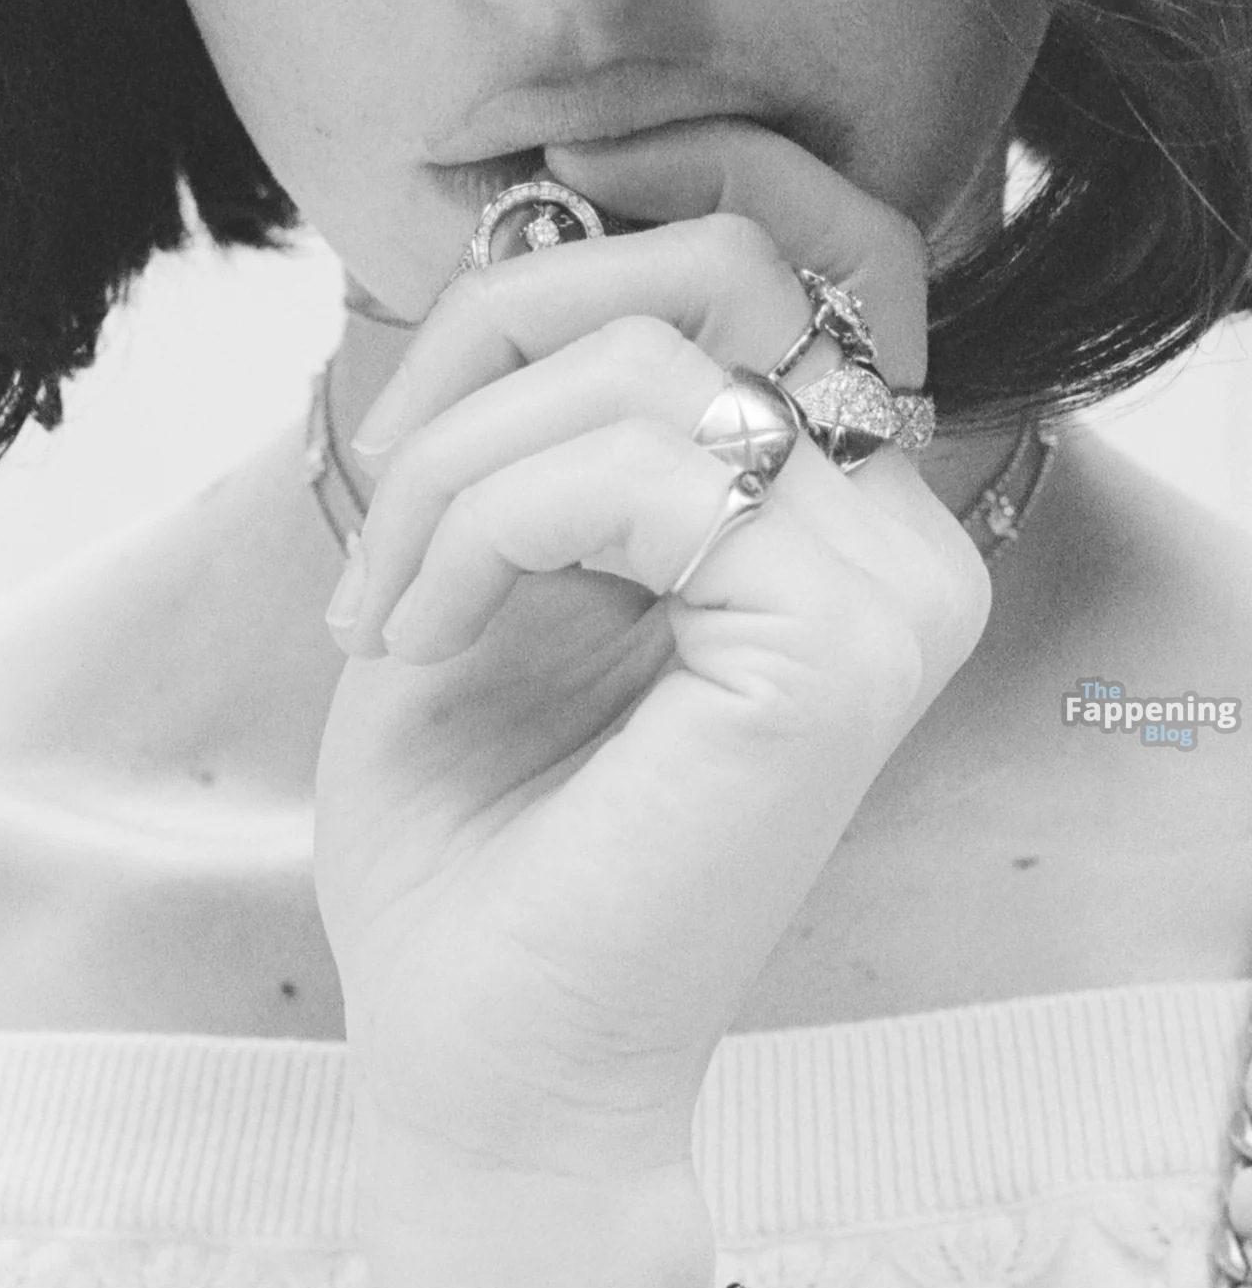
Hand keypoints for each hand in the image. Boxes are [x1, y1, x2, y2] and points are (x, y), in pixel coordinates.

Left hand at [314, 121, 990, 1182]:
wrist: (495, 1054)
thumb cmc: (482, 839)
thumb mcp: (493, 565)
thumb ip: (548, 404)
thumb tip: (534, 232)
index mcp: (837, 529)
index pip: (750, 276)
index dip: (578, 266)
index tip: (437, 403)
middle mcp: (901, 546)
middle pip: (720, 270)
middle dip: (494, 342)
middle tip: (387, 500)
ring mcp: (890, 592)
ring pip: (643, 365)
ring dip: (454, 466)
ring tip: (389, 609)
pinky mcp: (835, 646)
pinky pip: (627, 472)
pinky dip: (480, 526)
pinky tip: (422, 638)